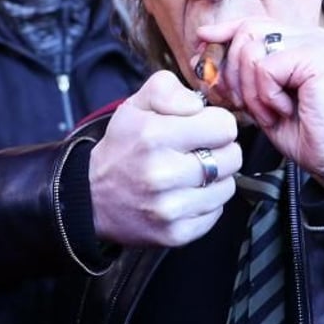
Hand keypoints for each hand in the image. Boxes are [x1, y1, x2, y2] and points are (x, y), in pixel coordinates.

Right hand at [90, 70, 241, 246]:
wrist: (91, 197)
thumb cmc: (121, 147)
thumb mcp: (135, 105)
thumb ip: (168, 90)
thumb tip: (198, 106)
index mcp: (154, 135)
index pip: (224, 127)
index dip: (216, 124)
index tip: (202, 129)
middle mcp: (162, 173)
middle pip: (232, 158)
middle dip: (219, 151)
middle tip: (197, 152)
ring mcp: (169, 207)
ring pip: (227, 187)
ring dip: (213, 179)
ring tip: (189, 175)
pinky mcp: (174, 233)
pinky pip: (216, 213)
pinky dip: (205, 204)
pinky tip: (184, 195)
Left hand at [195, 20, 323, 192]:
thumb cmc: (303, 133)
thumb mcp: (259, 100)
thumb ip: (237, 75)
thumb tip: (201, 55)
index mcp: (294, 41)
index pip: (249, 23)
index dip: (222, 33)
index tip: (200, 45)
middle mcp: (306, 35)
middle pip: (245, 31)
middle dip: (232, 71)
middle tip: (245, 104)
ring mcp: (313, 42)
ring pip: (251, 50)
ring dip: (251, 91)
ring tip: (270, 112)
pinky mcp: (316, 56)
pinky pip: (266, 68)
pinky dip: (266, 96)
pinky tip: (283, 110)